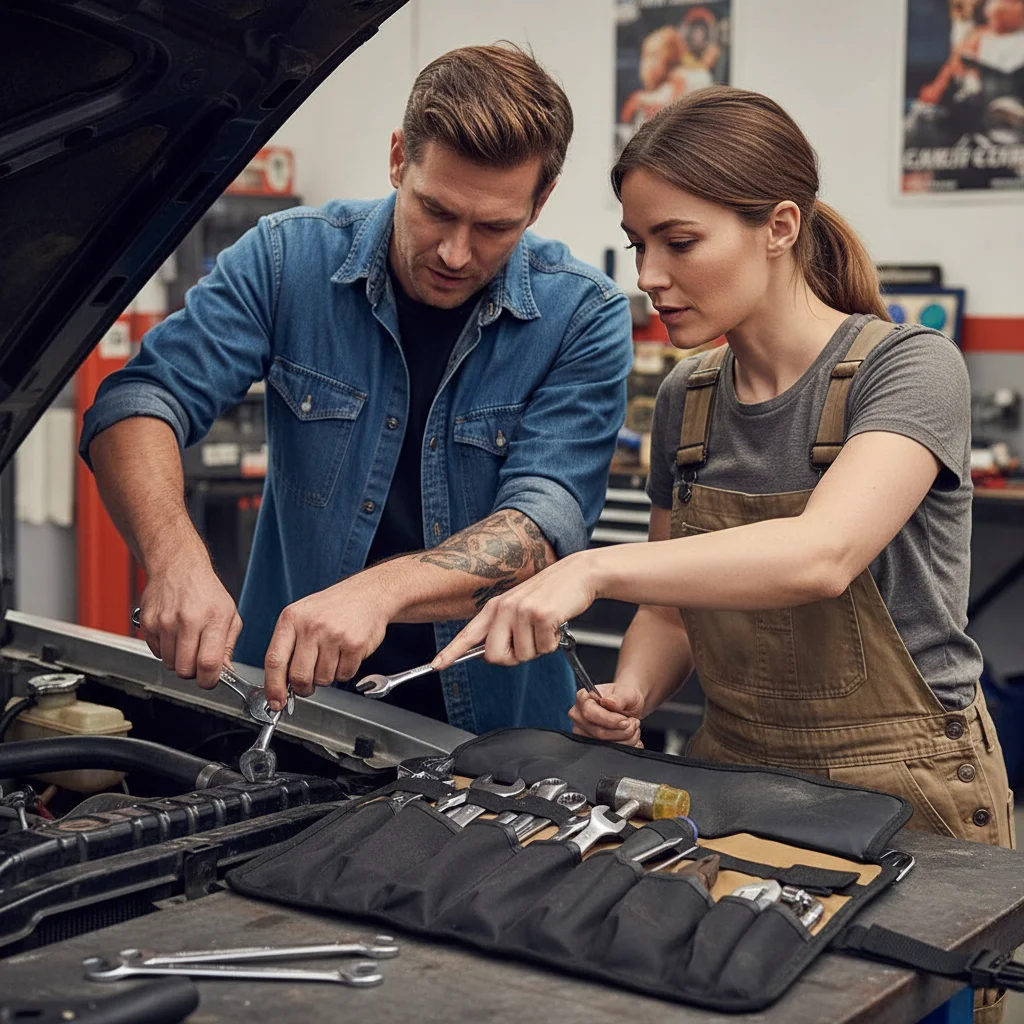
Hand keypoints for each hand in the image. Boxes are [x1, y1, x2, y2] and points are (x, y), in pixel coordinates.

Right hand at [136, 553, 241, 689]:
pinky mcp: (148, 623)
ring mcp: (164, 622)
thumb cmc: (206, 590)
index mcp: (213, 619)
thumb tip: (225, 672)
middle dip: (193, 672)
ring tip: (187, 642)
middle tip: (198, 659)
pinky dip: (166, 650)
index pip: (208, 664)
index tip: (211, 679)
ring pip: (169, 664)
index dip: (209, 680)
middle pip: (185, 670)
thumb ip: (228, 646)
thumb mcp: (229, 615)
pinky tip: (174, 634)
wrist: (178, 567)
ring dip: (179, 660)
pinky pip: (156, 653)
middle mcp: (187, 620)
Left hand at [263, 577, 392, 709]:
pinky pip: (344, 675)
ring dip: (327, 676)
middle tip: (308, 684)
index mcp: (291, 619)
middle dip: (303, 688)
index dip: (273, 687)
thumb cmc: (334, 607)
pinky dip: (345, 671)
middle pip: (299, 676)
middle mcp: (311, 626)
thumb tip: (279, 683)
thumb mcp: (303, 617)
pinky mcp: (354, 644)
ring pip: (323, 679)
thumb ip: (289, 646)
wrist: (369, 594)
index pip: (274, 660)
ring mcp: (333, 635)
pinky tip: (346, 653)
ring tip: (332, 655)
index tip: (276, 701)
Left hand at [432, 551, 598, 669]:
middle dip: (513, 658)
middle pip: (494, 656)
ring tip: (545, 627)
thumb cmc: (550, 593)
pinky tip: (555, 624)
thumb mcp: (519, 607)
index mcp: (495, 607)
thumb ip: (503, 628)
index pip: (468, 634)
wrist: (578, 574)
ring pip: (523, 656)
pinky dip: (553, 643)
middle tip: (528, 643)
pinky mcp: (542, 615)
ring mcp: (522, 611)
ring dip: (538, 648)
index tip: (437, 665)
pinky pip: (544, 649)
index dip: (451, 652)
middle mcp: (504, 608)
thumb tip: (492, 655)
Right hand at [569, 681, 645, 747]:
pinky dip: (624, 745)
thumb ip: (618, 697)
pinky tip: (630, 737)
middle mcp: (578, 715)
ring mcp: (582, 731)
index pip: (590, 713)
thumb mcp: (627, 693)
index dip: (610, 720)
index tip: (626, 721)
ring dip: (625, 739)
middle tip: (634, 723)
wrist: (628, 706)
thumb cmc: (625, 696)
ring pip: (604, 744)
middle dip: (621, 731)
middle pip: (598, 732)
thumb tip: (607, 702)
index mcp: (583, 697)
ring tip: (633, 728)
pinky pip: (608, 750)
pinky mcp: (589, 743)